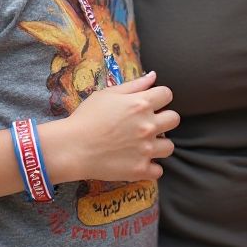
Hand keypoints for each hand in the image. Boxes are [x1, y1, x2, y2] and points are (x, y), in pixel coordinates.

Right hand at [54, 71, 179, 182]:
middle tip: (148, 124)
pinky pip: (158, 170)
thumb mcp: (108, 94)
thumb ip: (134, 85)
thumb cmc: (86, 117)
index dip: (159, 97)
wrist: (71, 147)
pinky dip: (150, 167)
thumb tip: (153, 76)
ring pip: (169, 147)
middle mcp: (148, 126)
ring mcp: (146, 149)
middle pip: (174, 119)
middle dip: (164, 119)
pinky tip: (138, 161)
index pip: (167, 94)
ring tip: (143, 144)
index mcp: (141, 104)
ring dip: (159, 144)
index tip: (151, 103)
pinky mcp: (140, 170)